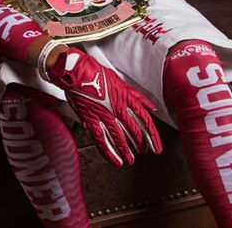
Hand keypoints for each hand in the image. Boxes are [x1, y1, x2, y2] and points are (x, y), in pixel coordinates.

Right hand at [47, 47, 161, 166]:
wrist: (75, 71)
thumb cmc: (95, 72)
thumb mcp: (119, 81)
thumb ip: (136, 95)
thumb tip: (150, 106)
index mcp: (125, 98)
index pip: (144, 120)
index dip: (152, 135)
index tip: (156, 145)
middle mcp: (116, 108)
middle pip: (134, 130)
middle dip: (141, 144)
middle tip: (144, 152)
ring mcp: (103, 115)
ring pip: (119, 137)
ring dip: (126, 151)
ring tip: (130, 160)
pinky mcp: (90, 119)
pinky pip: (101, 139)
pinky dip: (108, 152)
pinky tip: (115, 160)